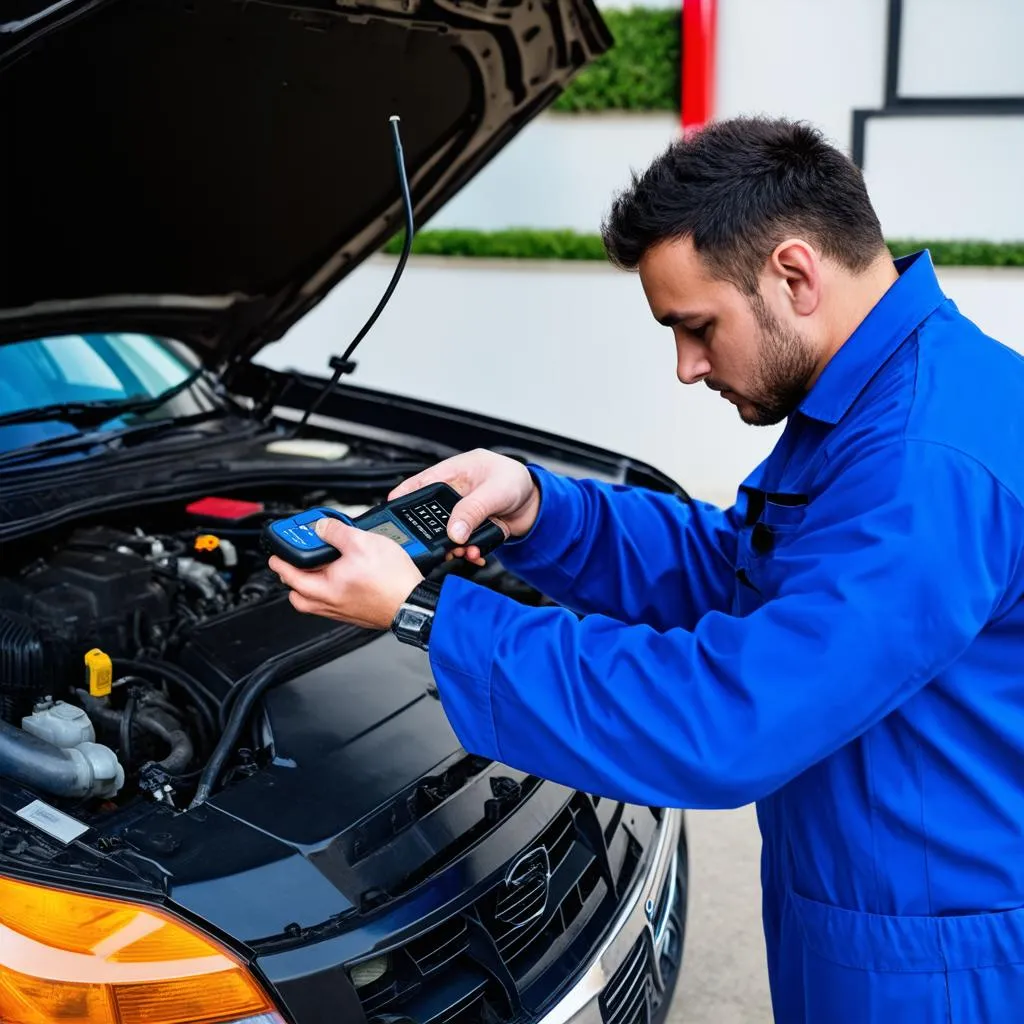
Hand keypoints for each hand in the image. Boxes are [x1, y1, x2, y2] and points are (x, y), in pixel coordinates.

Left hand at [268, 517, 422, 629]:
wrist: (413, 602)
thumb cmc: (392, 580)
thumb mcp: (361, 542)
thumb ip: (336, 532)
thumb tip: (321, 527)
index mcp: (324, 587)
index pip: (289, 574)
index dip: (280, 559)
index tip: (275, 553)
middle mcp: (330, 604)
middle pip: (297, 595)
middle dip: (291, 578)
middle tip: (293, 563)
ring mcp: (343, 612)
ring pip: (314, 602)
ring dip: (310, 587)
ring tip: (318, 570)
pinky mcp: (356, 614)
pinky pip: (331, 605)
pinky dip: (328, 592)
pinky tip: (342, 580)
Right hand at [389, 449, 539, 565]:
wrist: (539, 506)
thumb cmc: (518, 482)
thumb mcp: (495, 492)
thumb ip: (472, 510)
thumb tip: (454, 531)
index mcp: (456, 471)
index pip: (422, 481)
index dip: (404, 495)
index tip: (391, 508)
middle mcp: (455, 492)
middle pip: (430, 513)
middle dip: (433, 532)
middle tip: (440, 544)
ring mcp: (463, 512)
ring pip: (446, 532)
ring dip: (454, 546)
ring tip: (464, 551)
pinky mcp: (472, 528)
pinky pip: (462, 543)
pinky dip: (468, 551)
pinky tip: (475, 553)